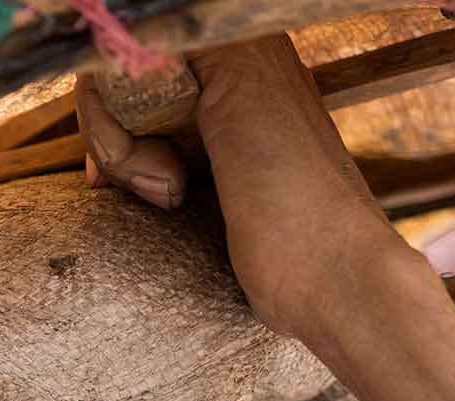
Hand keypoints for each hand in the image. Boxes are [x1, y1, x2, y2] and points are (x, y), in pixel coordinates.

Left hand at [74, 34, 454, 400]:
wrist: (343, 290)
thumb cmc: (285, 266)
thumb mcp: (217, 212)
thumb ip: (181, 173)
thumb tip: (128, 185)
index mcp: (246, 85)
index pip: (143, 74)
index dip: (119, 126)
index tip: (146, 189)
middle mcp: (245, 56)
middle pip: (121, 72)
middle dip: (111, 138)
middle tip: (152, 196)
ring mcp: (239, 62)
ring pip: (112, 78)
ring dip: (116, 151)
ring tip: (170, 202)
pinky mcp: (229, 80)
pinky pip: (116, 88)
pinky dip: (119, 150)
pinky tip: (168, 196)